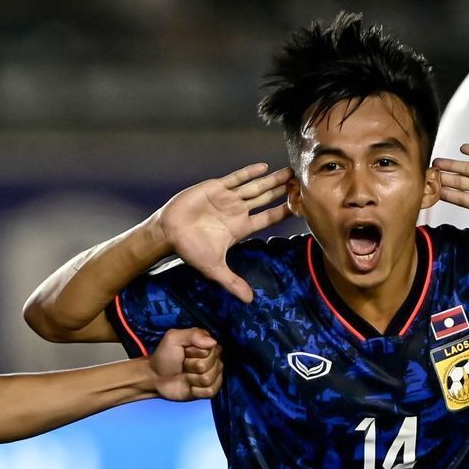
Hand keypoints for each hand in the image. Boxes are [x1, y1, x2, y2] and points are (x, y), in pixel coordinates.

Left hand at [148, 328, 222, 401]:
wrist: (155, 378)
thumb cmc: (164, 357)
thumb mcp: (173, 338)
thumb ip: (193, 334)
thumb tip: (213, 342)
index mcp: (207, 344)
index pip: (211, 349)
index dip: (195, 352)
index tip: (184, 352)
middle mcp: (213, 358)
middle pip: (210, 365)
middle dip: (192, 365)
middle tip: (182, 364)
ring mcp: (212, 375)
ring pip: (208, 379)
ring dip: (192, 378)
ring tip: (184, 374)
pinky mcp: (209, 390)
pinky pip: (210, 391)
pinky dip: (196, 390)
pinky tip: (189, 386)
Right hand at [153, 163, 292, 301]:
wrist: (168, 232)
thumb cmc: (190, 249)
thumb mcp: (214, 268)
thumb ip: (233, 282)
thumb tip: (250, 301)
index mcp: (241, 227)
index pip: (268, 218)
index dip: (284, 212)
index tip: (300, 206)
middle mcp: (237, 211)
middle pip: (266, 199)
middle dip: (282, 191)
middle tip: (300, 183)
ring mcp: (227, 198)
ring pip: (254, 187)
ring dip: (272, 180)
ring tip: (289, 172)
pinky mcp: (215, 187)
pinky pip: (235, 178)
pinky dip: (249, 172)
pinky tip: (263, 167)